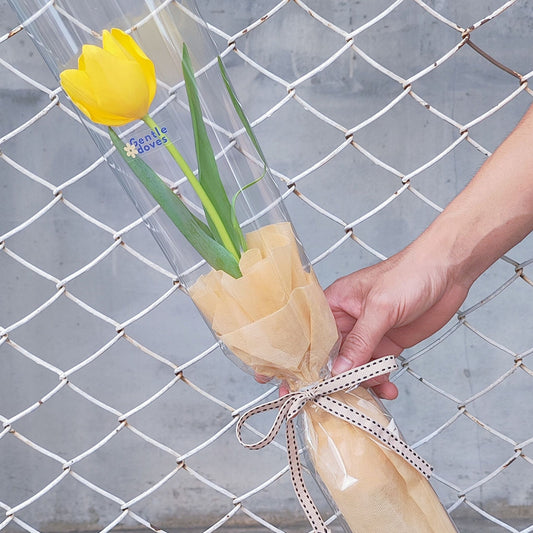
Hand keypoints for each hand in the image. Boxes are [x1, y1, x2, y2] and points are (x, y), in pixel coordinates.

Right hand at [325, 243, 469, 398]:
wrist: (446, 272)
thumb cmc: (408, 275)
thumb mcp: (380, 308)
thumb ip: (360, 341)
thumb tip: (340, 370)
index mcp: (335, 304)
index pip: (316, 337)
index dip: (313, 361)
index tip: (312, 384)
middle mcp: (347, 321)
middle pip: (334, 357)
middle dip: (340, 377)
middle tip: (347, 395)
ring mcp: (368, 334)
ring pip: (356, 367)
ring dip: (365, 383)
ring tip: (377, 390)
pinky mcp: (387, 344)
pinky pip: (377, 368)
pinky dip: (382, 382)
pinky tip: (389, 389)